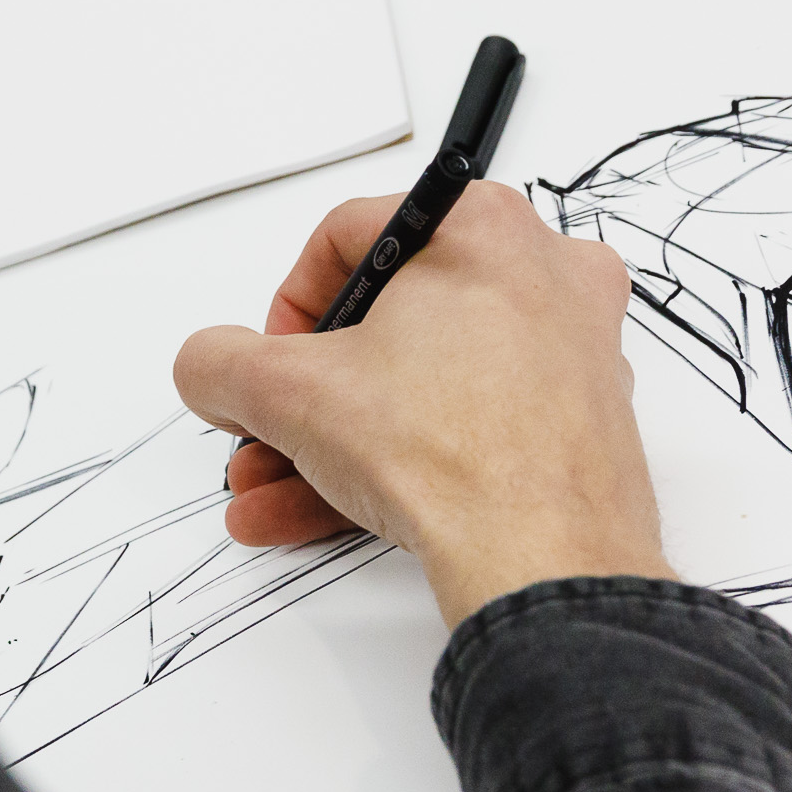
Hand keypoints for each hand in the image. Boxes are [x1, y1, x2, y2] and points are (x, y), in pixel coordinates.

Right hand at [172, 183, 671, 625]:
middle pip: (390, 322)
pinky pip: (468, 428)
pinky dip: (402, 462)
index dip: (289, 305)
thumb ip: (222, 363)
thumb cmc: (453, 453)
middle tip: (267, 430)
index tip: (269, 359)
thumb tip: (211, 366)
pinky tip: (327, 512)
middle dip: (309, 393)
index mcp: (483, 227)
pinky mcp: (580, 426)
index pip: (351, 236)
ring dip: (338, 440)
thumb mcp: (289, 393)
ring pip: (427, 385)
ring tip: (274, 492)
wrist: (544, 564)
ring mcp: (571, 355)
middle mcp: (542, 276)